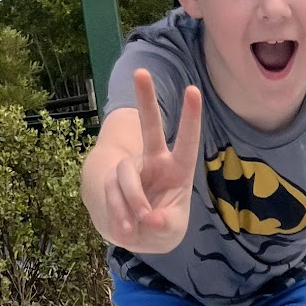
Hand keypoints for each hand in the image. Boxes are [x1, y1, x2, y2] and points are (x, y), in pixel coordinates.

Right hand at [102, 68, 202, 248]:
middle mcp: (155, 162)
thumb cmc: (162, 227)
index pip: (187, 141)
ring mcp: (132, 169)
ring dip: (132, 202)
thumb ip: (164, 225)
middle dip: (145, 100)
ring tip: (135, 227)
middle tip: (140, 71)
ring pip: (127, 176)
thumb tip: (149, 217)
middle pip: (150, 127)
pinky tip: (125, 230)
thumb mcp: (170, 231)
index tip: (193, 90)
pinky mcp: (113, 181)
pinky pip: (113, 193)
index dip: (190, 118)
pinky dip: (119, 215)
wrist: (135, 234)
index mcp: (179, 169)